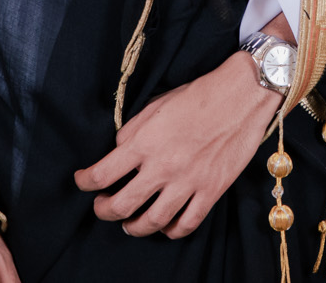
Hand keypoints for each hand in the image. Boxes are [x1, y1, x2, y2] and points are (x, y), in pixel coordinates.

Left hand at [74, 51, 279, 237]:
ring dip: (133, 227)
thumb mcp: (157, 104)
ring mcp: (188, 182)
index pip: (101, 174)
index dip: (84, 182)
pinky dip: (170, 230)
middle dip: (103, 210)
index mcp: (145, 142)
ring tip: (129, 223)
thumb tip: (119, 151)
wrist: (243, 94)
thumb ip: (134, 130)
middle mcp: (162, 166)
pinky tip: (165, 224)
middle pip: (120, 206)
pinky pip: (186, 224)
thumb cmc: (200, 95)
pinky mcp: (211, 191)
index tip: (82, 181)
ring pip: (150, 222)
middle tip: (102, 206)